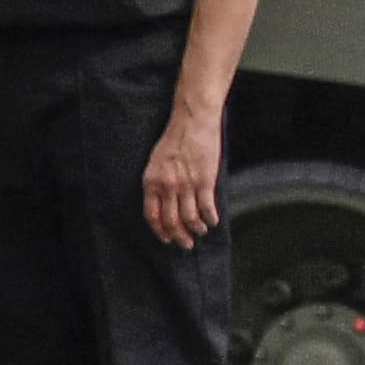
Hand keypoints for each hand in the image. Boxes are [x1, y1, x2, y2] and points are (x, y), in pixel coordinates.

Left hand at [143, 109, 225, 247]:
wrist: (193, 120)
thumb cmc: (176, 137)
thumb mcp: (157, 161)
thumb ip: (159, 182)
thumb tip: (165, 201)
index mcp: (151, 181)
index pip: (152, 216)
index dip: (160, 231)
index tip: (167, 239)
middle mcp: (166, 187)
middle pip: (171, 221)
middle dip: (179, 237)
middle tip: (186, 244)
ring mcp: (186, 185)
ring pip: (189, 218)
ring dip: (196, 229)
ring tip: (201, 231)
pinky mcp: (205, 181)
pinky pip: (207, 208)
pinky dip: (210, 218)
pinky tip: (214, 221)